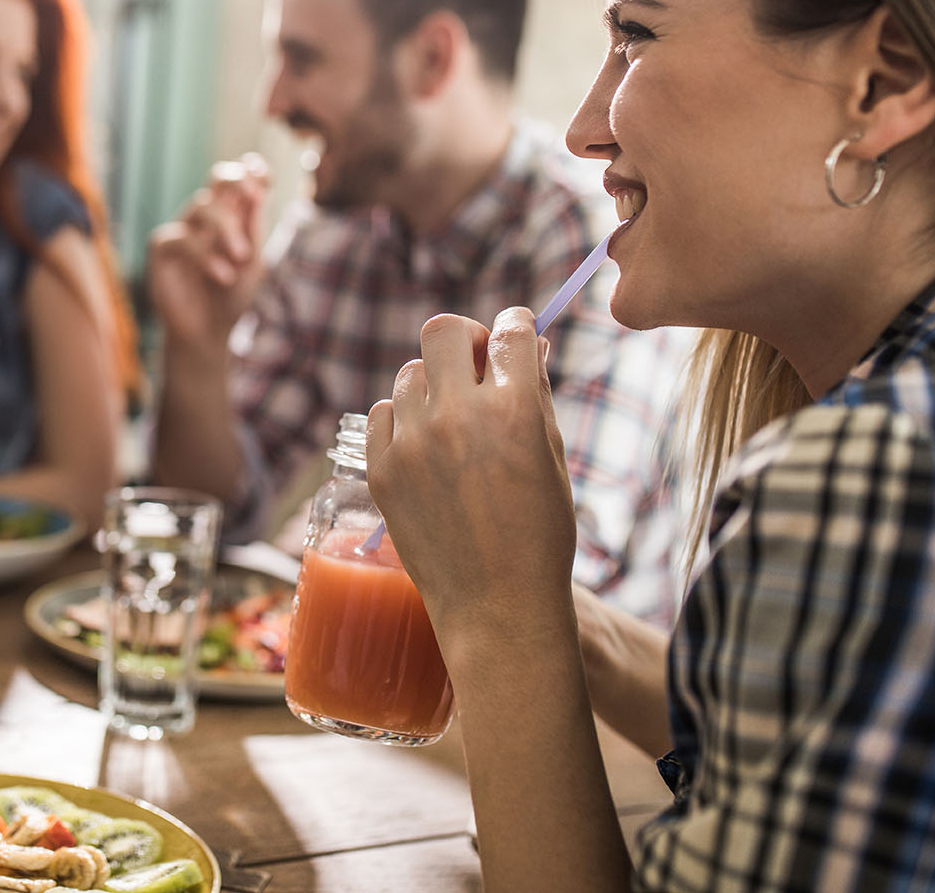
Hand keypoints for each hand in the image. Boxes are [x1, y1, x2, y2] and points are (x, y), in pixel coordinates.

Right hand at [146, 155, 268, 350]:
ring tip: (241, 257)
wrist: (210, 335)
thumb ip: (253, 228)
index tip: (266, 175)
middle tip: (254, 196)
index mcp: (235, 217)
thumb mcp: (253, 263)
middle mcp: (208, 219)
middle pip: (218, 179)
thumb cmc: (233, 298)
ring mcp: (184, 230)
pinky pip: (180, 238)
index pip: (243, 181)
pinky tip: (222, 275)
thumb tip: (259, 191)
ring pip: (202, 205)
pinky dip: (204, 254)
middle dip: (236, 179)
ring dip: (226, 227)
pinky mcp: (162, 249)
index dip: (253, 171)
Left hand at [364, 309, 577, 637]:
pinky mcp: (382, 469)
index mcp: (513, 409)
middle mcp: (458, 416)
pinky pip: (382, 414)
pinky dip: (402, 421)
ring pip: (410, 373)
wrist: (497, 606)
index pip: (510, 330)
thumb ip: (535, 394)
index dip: (515, 328)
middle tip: (474, 369)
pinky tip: (423, 447)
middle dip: (464, 341)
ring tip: (451, 423)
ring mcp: (413, 442)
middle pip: (443, 330)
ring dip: (433, 386)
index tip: (512, 336)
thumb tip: (528, 345)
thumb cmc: (538, 535)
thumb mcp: (552, 458)